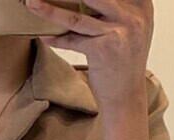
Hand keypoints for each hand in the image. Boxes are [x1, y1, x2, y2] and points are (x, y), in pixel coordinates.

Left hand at [25, 0, 152, 109]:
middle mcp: (133, 16)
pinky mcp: (103, 50)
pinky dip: (56, 38)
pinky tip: (43, 35)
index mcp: (141, 6)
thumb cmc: (124, 62)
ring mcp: (119, 32)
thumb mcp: (130, 29)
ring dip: (50, 10)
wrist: (127, 96)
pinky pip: (72, 40)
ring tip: (32, 3)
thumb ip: (117, 8)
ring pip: (76, 16)